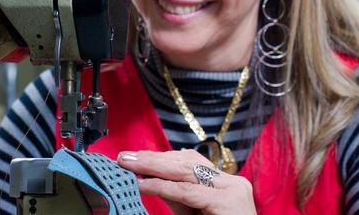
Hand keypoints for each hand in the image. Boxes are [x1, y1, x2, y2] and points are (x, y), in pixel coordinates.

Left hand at [117, 149, 255, 214]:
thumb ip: (177, 197)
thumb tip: (150, 179)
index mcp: (227, 184)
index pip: (192, 162)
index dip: (163, 157)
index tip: (138, 156)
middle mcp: (233, 182)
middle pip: (189, 162)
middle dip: (155, 158)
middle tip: (126, 156)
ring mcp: (233, 189)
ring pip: (188, 170)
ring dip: (154, 165)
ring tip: (130, 164)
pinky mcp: (227, 202)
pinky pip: (188, 191)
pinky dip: (162, 186)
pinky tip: (143, 184)